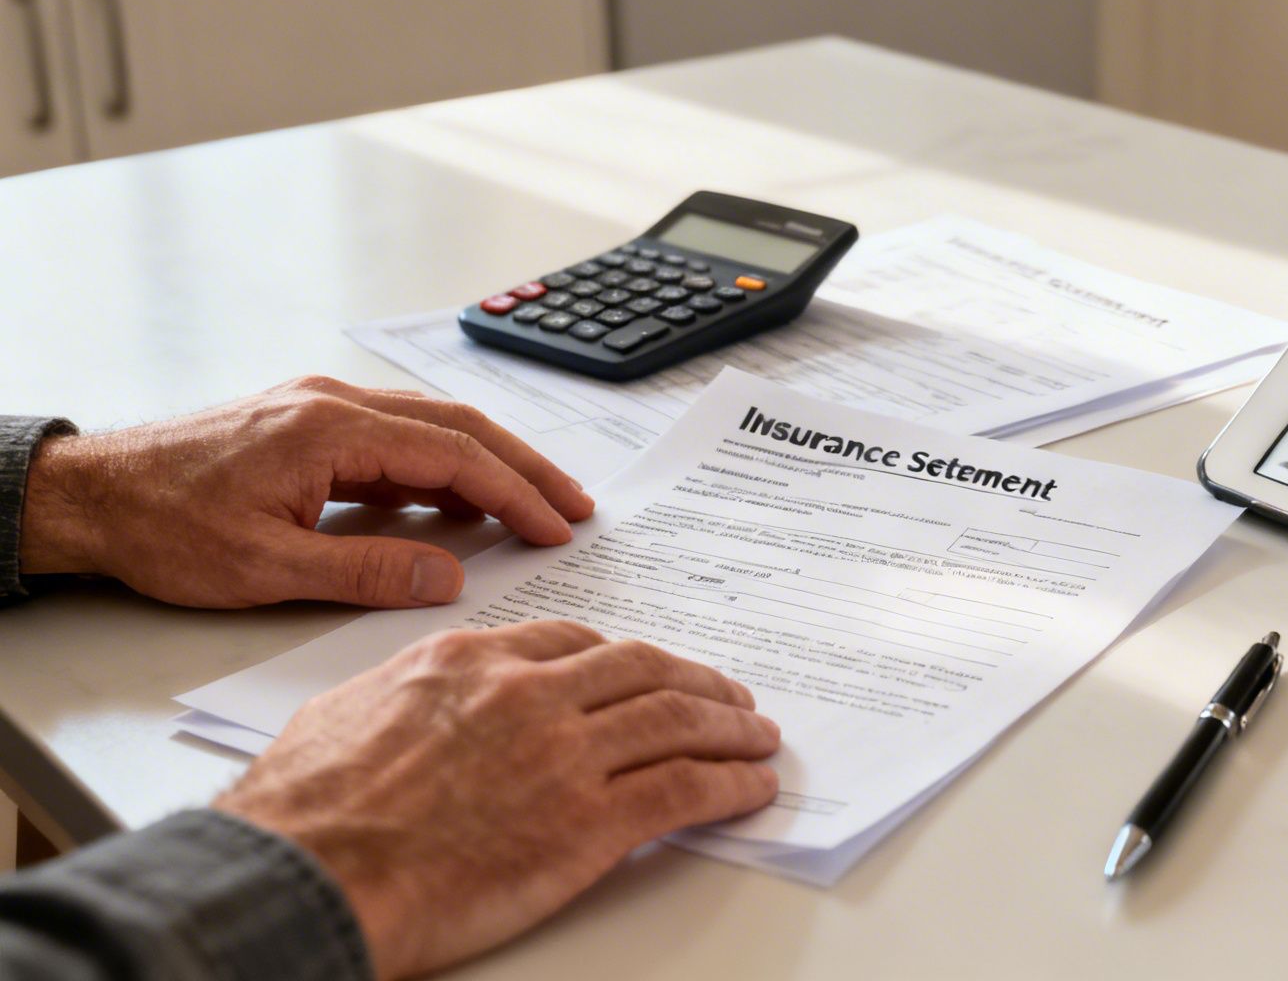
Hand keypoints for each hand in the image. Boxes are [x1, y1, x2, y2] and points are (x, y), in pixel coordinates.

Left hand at [18, 376, 594, 608]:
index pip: (452, 456)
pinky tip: (457, 507)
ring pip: (430, 429)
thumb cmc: (160, 528)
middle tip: (575, 507)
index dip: (514, 494)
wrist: (88, 497)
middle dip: (524, 468)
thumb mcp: (265, 568)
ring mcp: (318, 410)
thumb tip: (447, 574)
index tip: (557, 527)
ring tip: (534, 507)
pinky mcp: (305, 427)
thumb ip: (365, 569)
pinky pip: (394, 440)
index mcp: (329, 429)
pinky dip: (440, 469)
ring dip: (487, 465)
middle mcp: (331, 404)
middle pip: (457, 427)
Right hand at [216, 621, 779, 980]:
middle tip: (726, 696)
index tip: (644, 670)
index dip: (623, 658)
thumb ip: (404, 698)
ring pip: (678, 721)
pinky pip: (685, 790)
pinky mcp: (589, 823)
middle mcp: (528, 695)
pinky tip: (752, 789)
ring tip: (758, 737)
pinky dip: (731, 785)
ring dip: (731, 727)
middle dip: (695, 681)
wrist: (303, 874)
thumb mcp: (344, 714)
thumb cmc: (300, 813)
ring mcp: (564, 755)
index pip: (571, 642)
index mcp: (468, 663)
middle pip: (642, 670)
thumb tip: (415, 707)